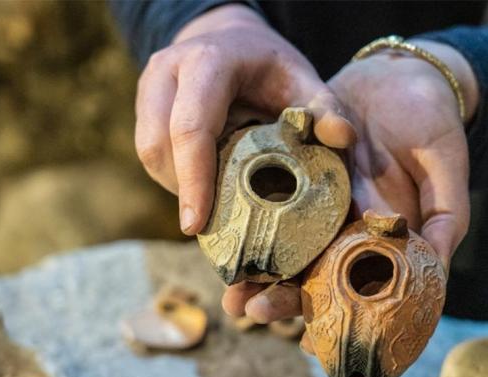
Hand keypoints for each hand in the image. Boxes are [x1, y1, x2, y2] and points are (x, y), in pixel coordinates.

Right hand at [135, 4, 354, 235]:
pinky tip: (202, 184)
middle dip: (183, 190)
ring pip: (149, 151)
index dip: (193, 180)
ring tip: (210, 203)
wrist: (233, 40)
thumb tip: (343, 139)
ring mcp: (150, 85)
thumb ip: (325, 107)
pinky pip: (149, 150)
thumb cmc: (270, 65)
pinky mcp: (144, 102)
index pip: (191, 127)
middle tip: (209, 224)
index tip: (196, 225)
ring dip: (177, 185)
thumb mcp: (303, 78)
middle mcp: (169, 70)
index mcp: (209, 62)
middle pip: (158, 144)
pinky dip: (174, 175)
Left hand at [222, 40, 479, 344]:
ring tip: (232, 292)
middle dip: (281, 295)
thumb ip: (448, 215)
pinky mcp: (292, 168)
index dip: (332, 310)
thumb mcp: (448, 166)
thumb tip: (439, 264)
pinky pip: (269, 194)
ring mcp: (314, 198)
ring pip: (284, 242)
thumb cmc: (432, 124)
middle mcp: (342, 223)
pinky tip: (224, 235)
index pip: (355, 281)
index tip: (304, 337)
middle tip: (251, 312)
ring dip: (257, 268)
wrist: (401, 78)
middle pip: (311, 269)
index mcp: (376, 234)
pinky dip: (249, 216)